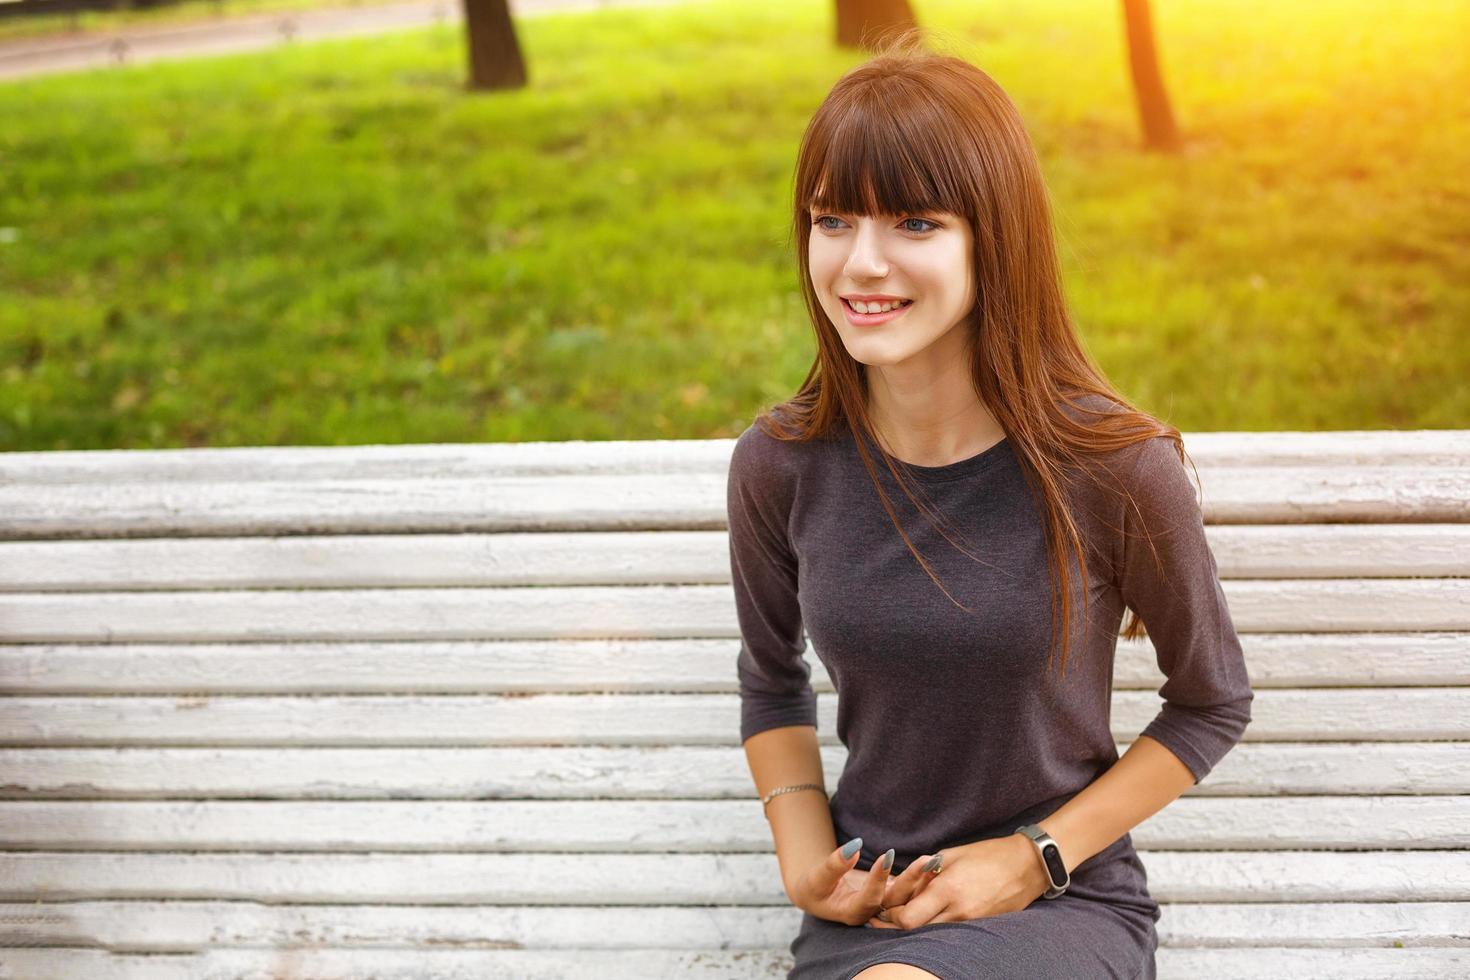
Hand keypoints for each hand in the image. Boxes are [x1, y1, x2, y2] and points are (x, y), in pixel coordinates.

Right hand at [790, 838, 942, 926]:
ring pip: (906, 897)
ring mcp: (883, 906)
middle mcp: (872, 914)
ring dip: (921, 880)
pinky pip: (908, 890)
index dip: (878, 879)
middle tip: (926, 860)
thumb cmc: (815, 886)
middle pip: (895, 901)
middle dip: (912, 880)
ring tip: (934, 860)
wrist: (819, 892)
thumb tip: (853, 848)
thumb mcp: (817, 876)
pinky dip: (920, 878)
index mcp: (852, 913)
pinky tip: (933, 863)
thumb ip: (834, 864)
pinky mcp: (890, 896)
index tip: (888, 855)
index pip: (870, 899)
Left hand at [864, 833, 1049, 928]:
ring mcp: (971, 923)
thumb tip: (902, 884)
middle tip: (888, 916)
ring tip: (909, 914)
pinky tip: (933, 915)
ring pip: (933, 935)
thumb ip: (924, 872)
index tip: (884, 908)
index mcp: (947, 889)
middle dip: (898, 925)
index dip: (891, 916)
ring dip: (918, 927)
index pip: (908, 918)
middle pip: (916, 932)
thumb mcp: (951, 855)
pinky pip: (951, 932)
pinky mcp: (981, 927)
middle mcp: (958, 911)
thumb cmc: (989, 854)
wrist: (1029, 865)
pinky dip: (937, 926)